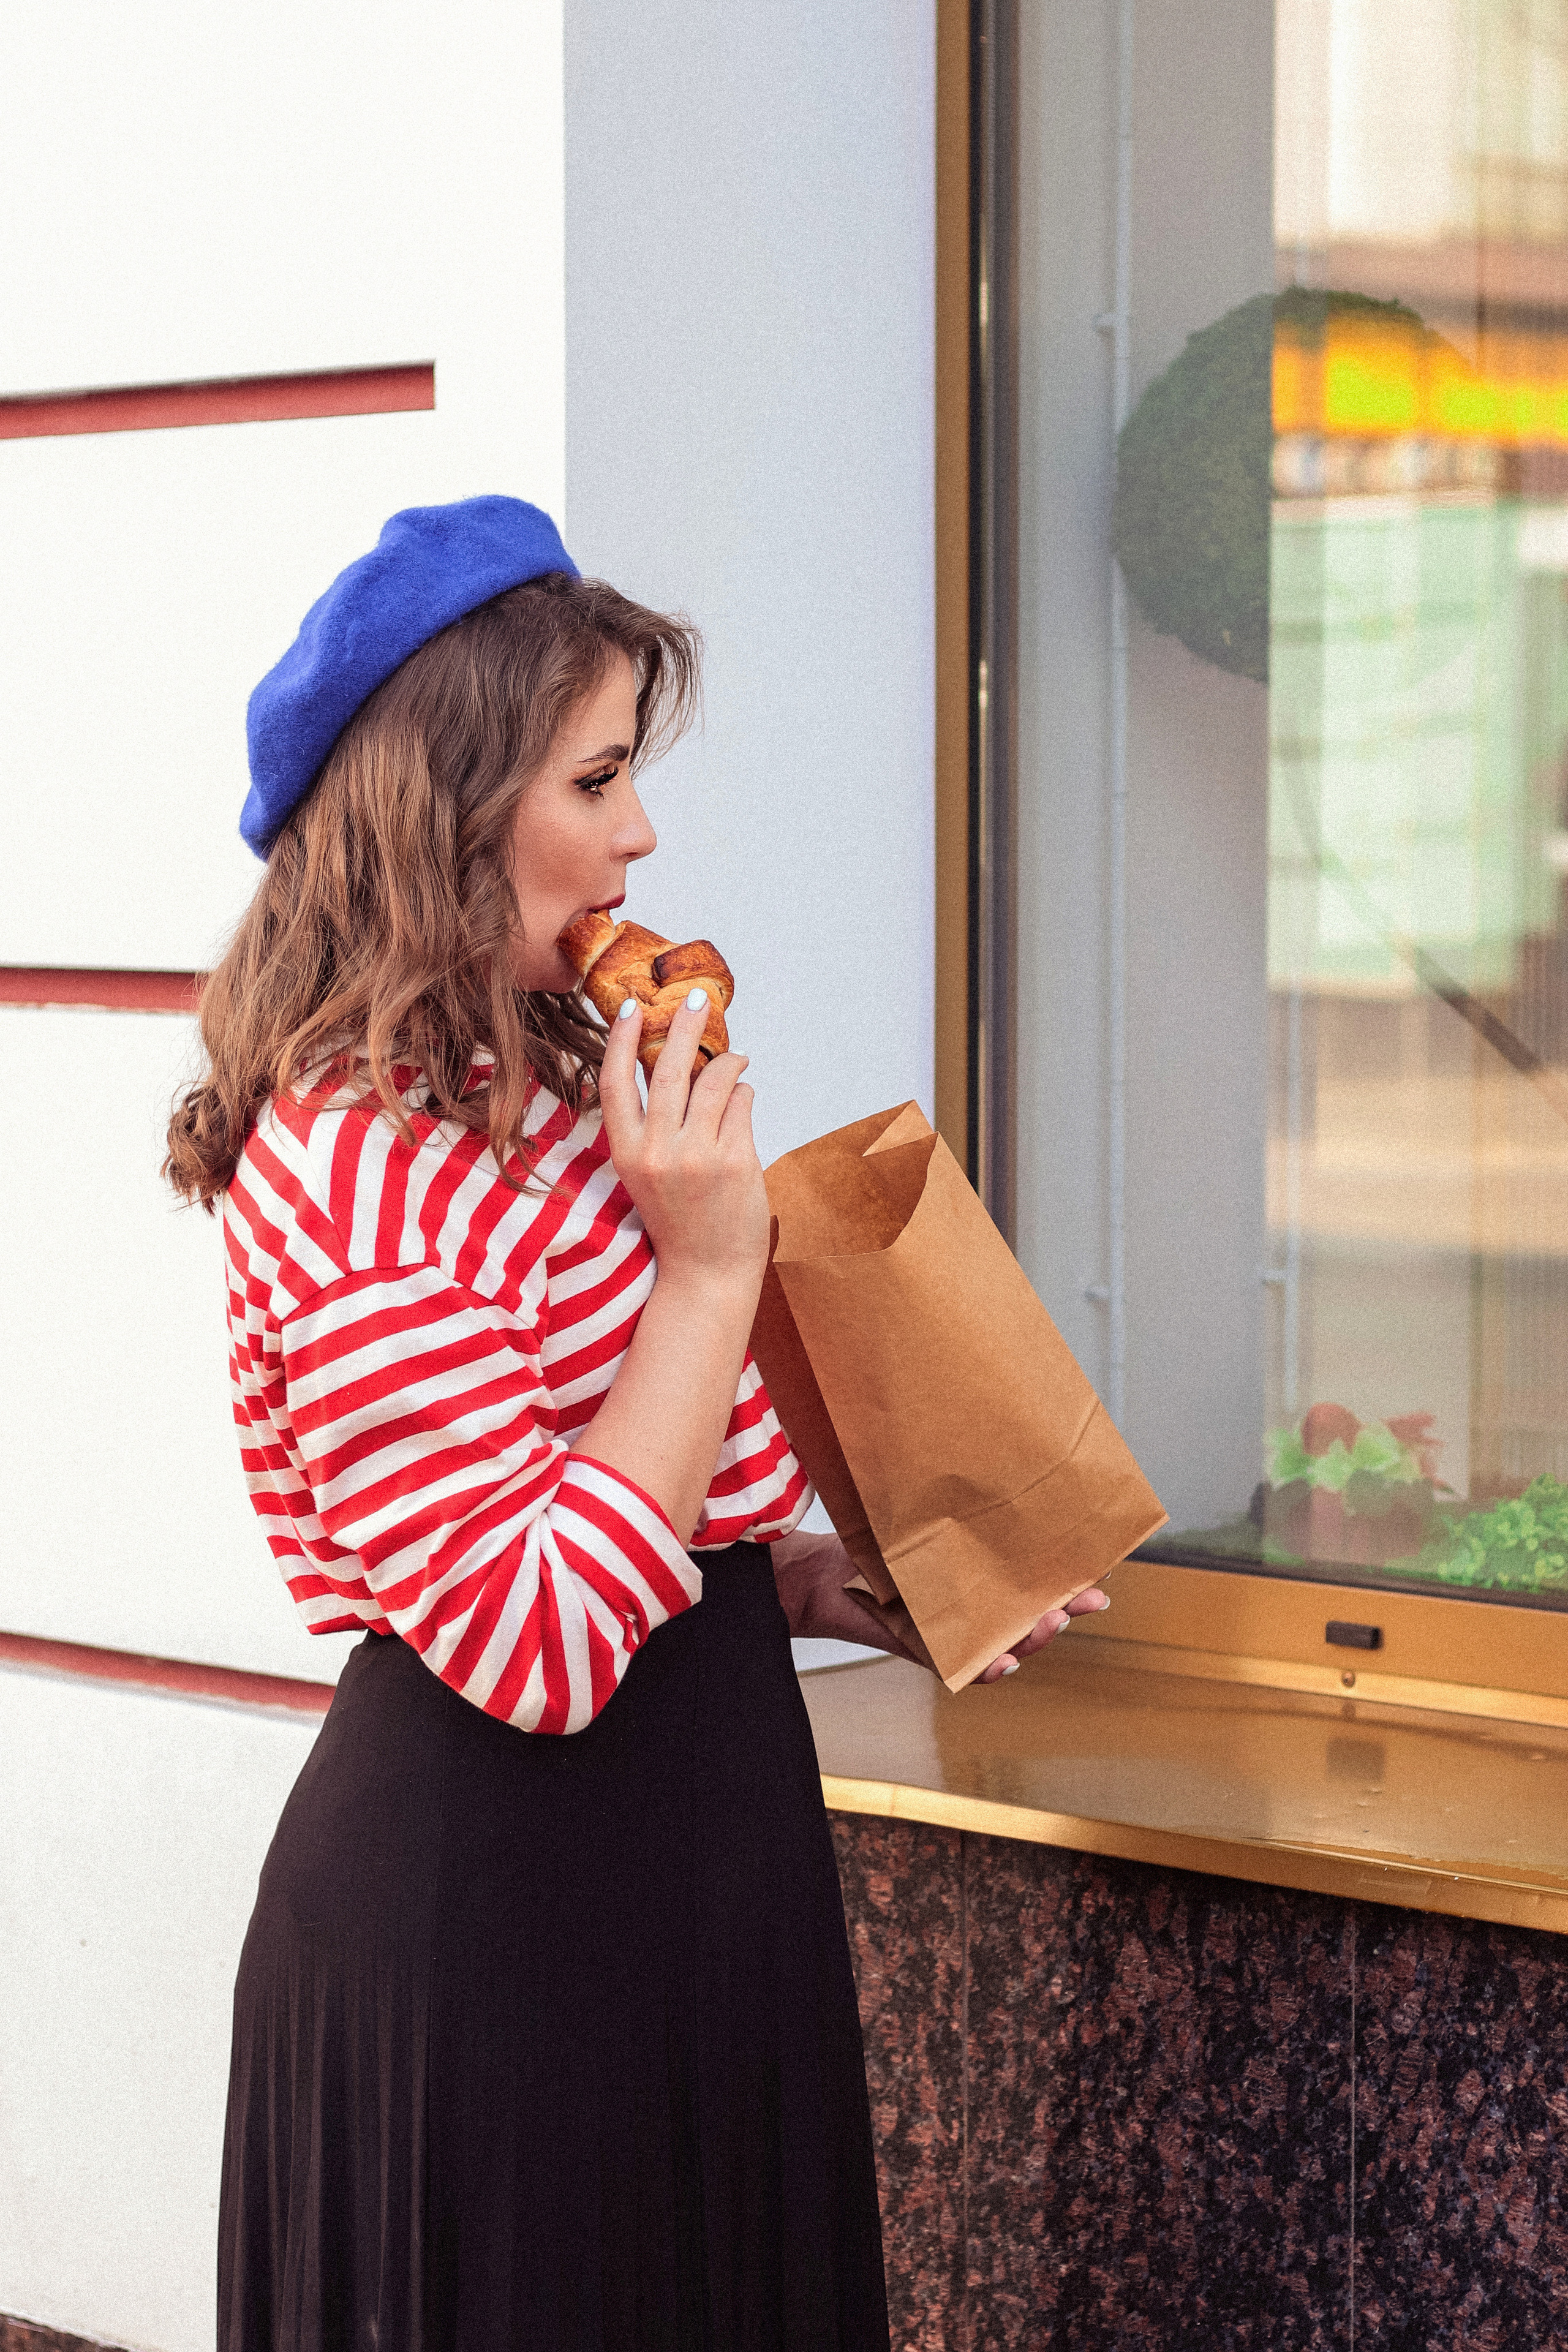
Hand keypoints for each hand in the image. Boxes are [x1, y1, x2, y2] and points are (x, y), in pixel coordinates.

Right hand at [598, 990, 769, 1299]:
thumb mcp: (648, 1171)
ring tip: (736, 1057)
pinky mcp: (736, 1162)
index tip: (630, 1005)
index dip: (619, 1039)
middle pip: (668, 1069)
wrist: (707, 1273)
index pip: (614, 1083)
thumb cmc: (679, 1218)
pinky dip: (745, 1093)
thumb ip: (655, 1122)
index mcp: (626, 1153)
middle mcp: (658, 1152)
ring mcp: (698, 1157)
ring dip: (729, 1060)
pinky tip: (744, 1098)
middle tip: (697, 998)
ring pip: (715, 1080)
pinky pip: (743, 1104)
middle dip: (685, 1026)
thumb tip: (675, 1060)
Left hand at [771, 1531, 1109, 1680]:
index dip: (1075, 1576)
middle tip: (1087, 1598)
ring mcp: (963, 1631)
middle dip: (1067, 1607)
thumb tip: (989, 1442)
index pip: (1043, 1576)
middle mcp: (985, 1605)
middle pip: (1039, 1613)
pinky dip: (989, 1668)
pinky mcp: (934, 1652)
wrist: (828, 1573)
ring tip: (1049, 1620)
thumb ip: (961, 1502)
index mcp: (992, 1573)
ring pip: (1014, 1643)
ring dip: (1036, 1637)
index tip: (1101, 1568)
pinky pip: (969, 1669)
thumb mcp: (927, 1513)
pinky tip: (1004, 1660)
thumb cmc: (882, 1539)